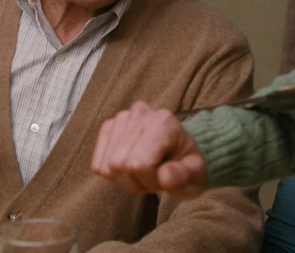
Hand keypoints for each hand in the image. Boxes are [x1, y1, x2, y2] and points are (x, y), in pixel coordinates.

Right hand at [91, 101, 206, 199]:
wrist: (180, 152)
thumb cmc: (187, 165)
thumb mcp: (195, 176)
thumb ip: (183, 177)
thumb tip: (165, 176)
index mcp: (163, 122)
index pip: (138, 164)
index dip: (149, 180)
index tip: (165, 177)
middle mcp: (140, 113)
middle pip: (119, 164)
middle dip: (137, 181)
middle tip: (155, 176)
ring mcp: (121, 118)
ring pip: (107, 166)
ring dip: (125, 179)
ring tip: (145, 171)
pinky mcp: (108, 127)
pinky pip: (98, 164)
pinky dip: (113, 174)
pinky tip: (130, 166)